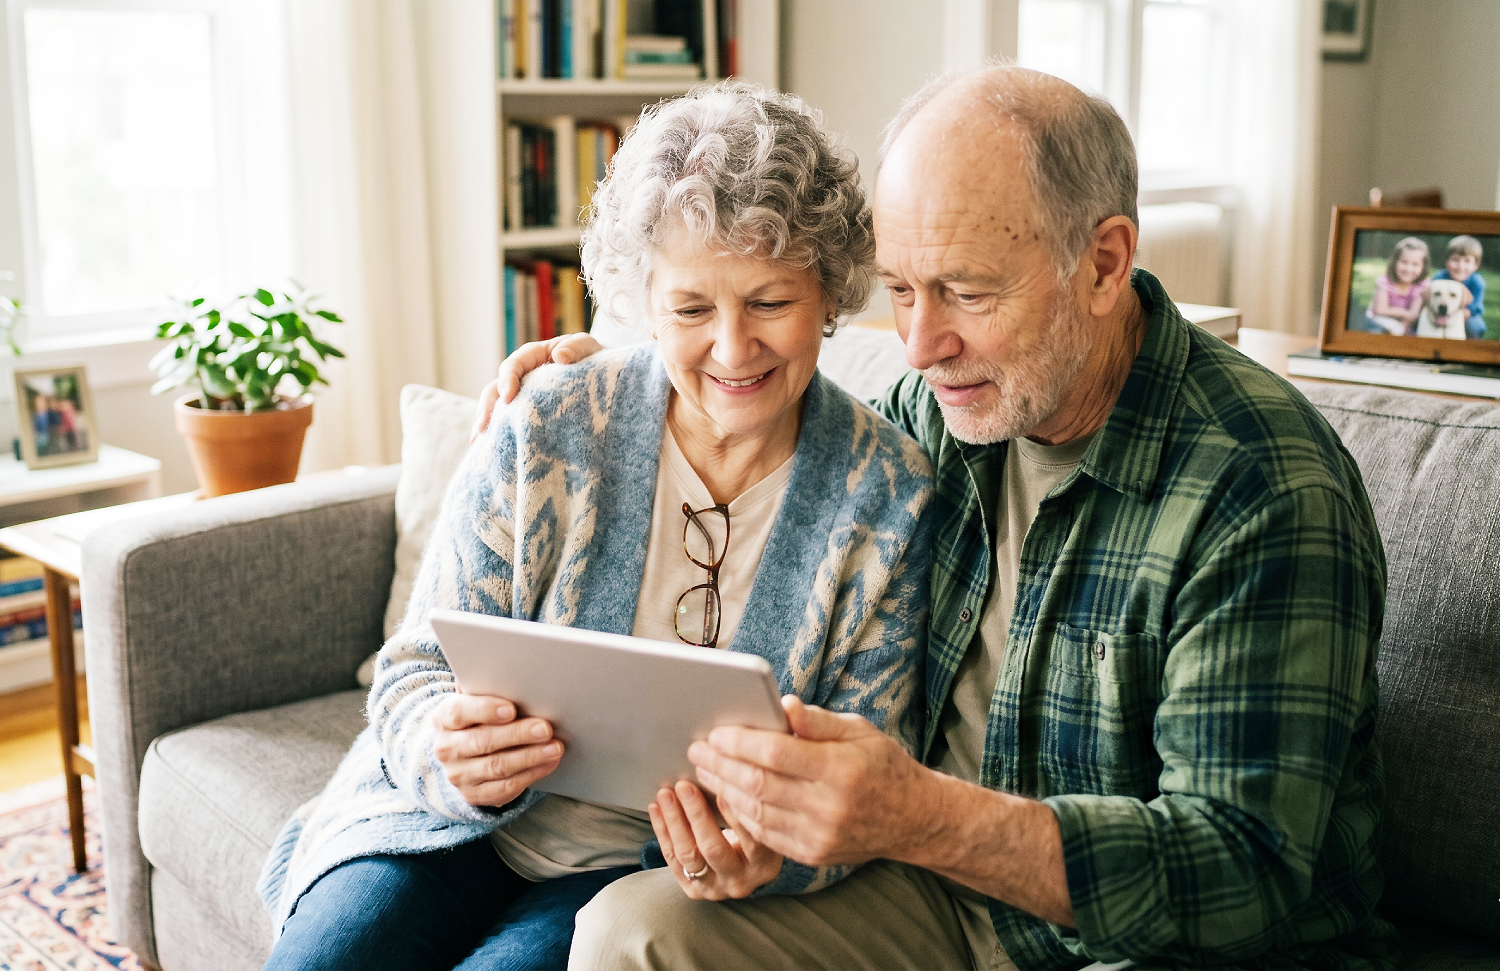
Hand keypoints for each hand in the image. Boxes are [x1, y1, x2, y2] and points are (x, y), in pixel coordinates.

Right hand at [431, 693, 562, 807]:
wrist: (461, 755)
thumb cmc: (477, 719)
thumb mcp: (474, 702)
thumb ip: (486, 689)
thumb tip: (509, 672)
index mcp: (444, 718)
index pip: (459, 712)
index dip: (485, 710)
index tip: (511, 709)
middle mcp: (446, 748)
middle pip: (483, 741)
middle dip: (518, 735)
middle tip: (545, 728)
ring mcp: (459, 775)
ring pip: (497, 766)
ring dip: (530, 757)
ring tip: (554, 747)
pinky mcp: (474, 795)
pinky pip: (505, 787)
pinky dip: (531, 774)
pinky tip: (548, 763)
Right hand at [470, 334, 604, 440]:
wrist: (606, 378)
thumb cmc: (595, 358)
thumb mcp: (588, 347)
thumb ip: (576, 348)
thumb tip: (559, 357)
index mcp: (534, 357)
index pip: (513, 365)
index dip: (507, 379)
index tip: (508, 396)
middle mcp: (523, 378)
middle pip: (496, 390)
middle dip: (487, 408)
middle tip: (482, 428)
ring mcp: (524, 398)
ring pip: (498, 409)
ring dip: (487, 425)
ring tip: (478, 444)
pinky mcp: (530, 416)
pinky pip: (510, 424)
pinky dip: (499, 435)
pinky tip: (491, 451)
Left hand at [648, 780, 782, 899]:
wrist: (747, 869)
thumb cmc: (756, 835)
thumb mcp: (763, 824)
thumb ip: (749, 806)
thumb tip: (726, 772)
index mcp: (765, 865)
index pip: (750, 840)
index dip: (733, 813)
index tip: (720, 786)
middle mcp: (741, 881)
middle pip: (713, 848)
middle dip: (696, 814)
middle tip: (684, 786)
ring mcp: (714, 888)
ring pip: (688, 855)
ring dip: (673, 821)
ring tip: (666, 794)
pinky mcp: (692, 889)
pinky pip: (672, 859)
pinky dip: (662, 831)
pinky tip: (656, 808)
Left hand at [688, 696, 931, 866]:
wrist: (913, 820)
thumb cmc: (883, 765)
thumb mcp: (859, 731)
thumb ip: (817, 721)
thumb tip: (783, 703)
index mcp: (841, 768)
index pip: (776, 753)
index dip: (740, 742)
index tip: (715, 732)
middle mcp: (829, 806)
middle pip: (758, 784)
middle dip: (721, 765)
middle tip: (696, 749)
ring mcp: (819, 835)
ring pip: (755, 812)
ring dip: (723, 790)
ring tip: (704, 770)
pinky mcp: (812, 854)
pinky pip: (764, 834)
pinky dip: (740, 815)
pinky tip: (726, 796)